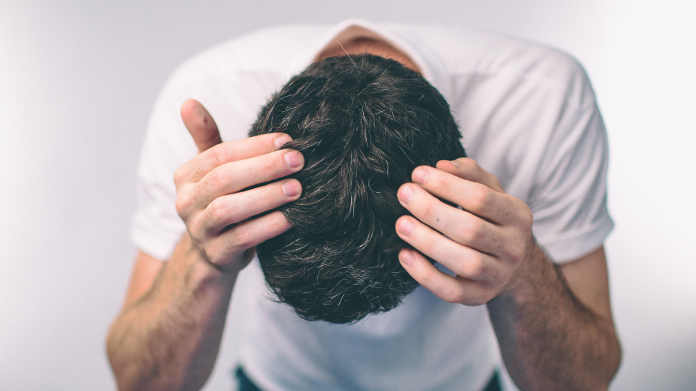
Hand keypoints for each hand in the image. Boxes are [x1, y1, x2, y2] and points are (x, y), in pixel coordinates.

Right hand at [174, 100, 303, 272]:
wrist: (215, 253)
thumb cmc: (222, 200)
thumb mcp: (213, 169)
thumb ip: (206, 137)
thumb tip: (188, 102)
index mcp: (186, 176)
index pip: (219, 155)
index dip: (254, 146)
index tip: (287, 140)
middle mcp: (186, 202)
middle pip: (224, 179)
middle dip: (264, 167)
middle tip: (298, 161)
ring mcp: (199, 231)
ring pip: (229, 210)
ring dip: (266, 196)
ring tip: (297, 188)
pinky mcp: (216, 255)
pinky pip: (242, 238)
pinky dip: (268, 227)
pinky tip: (291, 218)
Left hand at [395, 158, 534, 304]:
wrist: (513, 265)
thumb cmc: (493, 220)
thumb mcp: (491, 191)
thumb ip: (469, 174)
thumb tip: (441, 166)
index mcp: (517, 215)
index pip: (481, 198)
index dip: (446, 185)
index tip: (418, 174)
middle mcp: (513, 247)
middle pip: (471, 230)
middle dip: (432, 211)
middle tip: (404, 194)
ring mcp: (499, 275)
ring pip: (465, 262)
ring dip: (428, 242)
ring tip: (402, 224)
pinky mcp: (481, 296)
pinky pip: (452, 291)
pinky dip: (425, 275)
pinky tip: (405, 254)